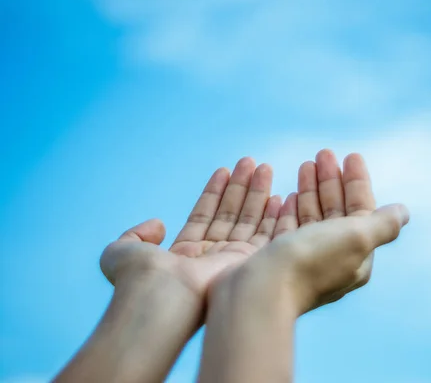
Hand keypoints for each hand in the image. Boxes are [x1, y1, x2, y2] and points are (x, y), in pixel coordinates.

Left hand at [100, 157, 296, 316]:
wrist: (161, 298)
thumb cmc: (140, 278)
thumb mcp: (121, 251)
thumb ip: (136, 234)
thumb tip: (158, 223)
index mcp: (184, 253)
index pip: (204, 215)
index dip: (214, 192)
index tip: (224, 170)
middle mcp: (210, 256)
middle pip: (230, 214)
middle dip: (240, 187)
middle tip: (251, 162)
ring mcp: (231, 261)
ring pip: (248, 220)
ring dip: (257, 193)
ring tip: (264, 168)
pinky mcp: (249, 264)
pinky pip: (266, 235)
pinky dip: (274, 217)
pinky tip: (280, 197)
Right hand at [221, 150, 409, 314]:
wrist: (259, 293)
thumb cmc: (310, 261)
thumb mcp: (357, 238)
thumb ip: (383, 224)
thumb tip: (403, 211)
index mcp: (355, 256)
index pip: (361, 211)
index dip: (357, 183)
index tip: (350, 156)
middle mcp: (330, 259)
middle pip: (335, 211)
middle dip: (331, 181)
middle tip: (323, 153)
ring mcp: (301, 260)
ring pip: (310, 218)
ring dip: (310, 190)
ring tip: (306, 164)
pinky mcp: (276, 259)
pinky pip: (286, 228)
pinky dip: (289, 209)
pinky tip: (285, 195)